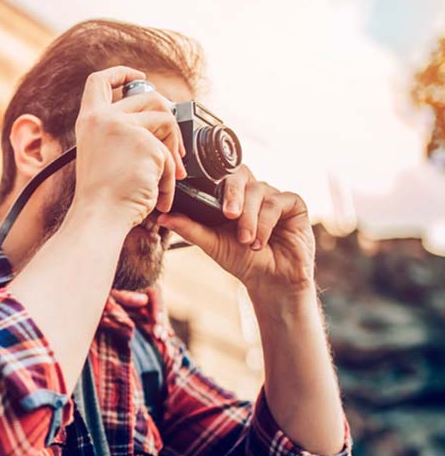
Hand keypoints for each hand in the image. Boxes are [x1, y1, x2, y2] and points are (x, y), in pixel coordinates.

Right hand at [71, 66, 186, 227]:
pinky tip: (160, 194)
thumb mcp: (102, 154)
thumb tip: (158, 118)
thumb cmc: (102, 197)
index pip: (100, 80)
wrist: (100, 217)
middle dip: (168, 120)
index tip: (138, 76)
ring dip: (173, 150)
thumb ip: (120, 133)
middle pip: (149, 96)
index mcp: (89, 121)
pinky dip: (170, 177)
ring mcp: (125, 127)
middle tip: (174, 148)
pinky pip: (171, 153)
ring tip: (169, 176)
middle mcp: (104, 118)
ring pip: (167, 120)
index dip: (121, 72)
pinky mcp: (146, 143)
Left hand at [157, 164, 315, 296]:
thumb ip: (189, 228)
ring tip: (246, 241)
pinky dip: (267, 222)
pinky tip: (260, 241)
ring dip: (250, 218)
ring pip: (259, 191)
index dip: (213, 179)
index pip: (222, 174)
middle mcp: (253, 191)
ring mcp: (273, 195)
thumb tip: (162, 216)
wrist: (270, 280)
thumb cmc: (241, 260)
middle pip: (241, 175)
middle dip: (233, 195)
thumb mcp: (211, 243)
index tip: (203, 197)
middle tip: (228, 216)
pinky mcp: (293, 204)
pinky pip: (278, 202)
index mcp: (231, 196)